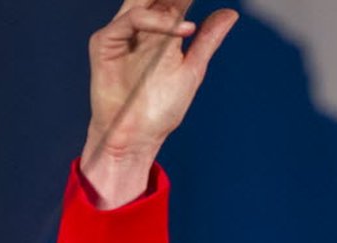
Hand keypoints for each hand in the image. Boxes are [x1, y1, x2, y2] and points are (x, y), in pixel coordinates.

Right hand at [81, 0, 237, 206]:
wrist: (137, 136)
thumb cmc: (160, 107)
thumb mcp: (193, 68)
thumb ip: (207, 39)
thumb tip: (231, 13)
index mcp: (160, 31)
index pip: (174, 1)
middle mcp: (140, 27)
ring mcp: (121, 33)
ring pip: (140, 0)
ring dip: (166, 0)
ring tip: (191, 0)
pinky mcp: (105, 43)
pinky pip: (130, 21)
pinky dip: (156, 21)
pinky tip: (184, 28)